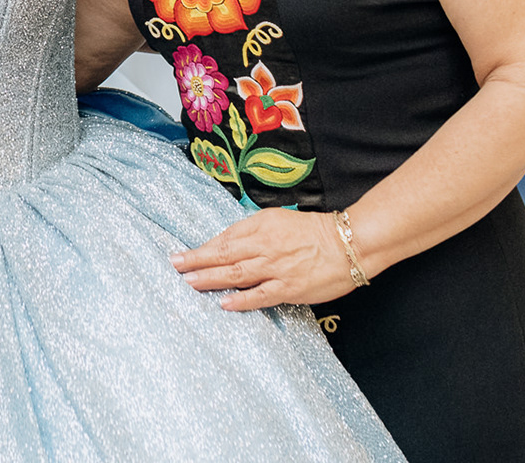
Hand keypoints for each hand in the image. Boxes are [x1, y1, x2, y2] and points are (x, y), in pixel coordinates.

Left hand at [170, 209, 361, 309]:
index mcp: (262, 225)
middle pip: (223, 254)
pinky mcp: (288, 288)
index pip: (225, 238)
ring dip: (209, 278)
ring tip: (188, 283)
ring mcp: (276, 268)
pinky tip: (223, 303)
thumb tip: (230, 242)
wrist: (350, 243)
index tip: (183, 253)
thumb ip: (255, 229)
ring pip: (235, 274)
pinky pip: (260, 295)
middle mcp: (265, 245)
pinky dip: (240, 300)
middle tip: (174, 265)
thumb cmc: (315, 230)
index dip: (203, 247)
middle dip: (196, 260)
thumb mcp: (280, 220)